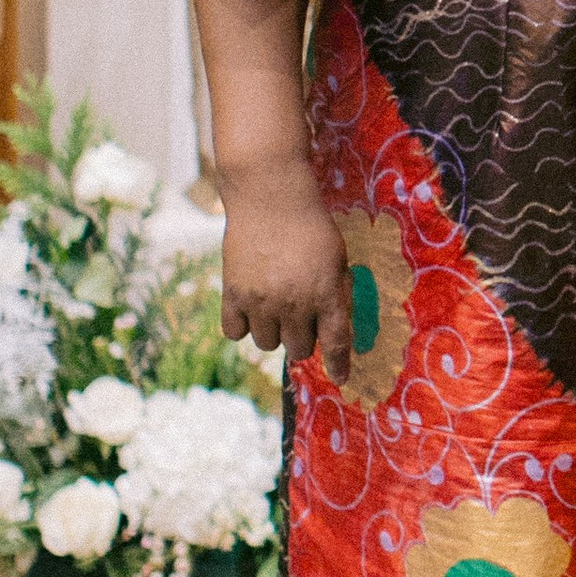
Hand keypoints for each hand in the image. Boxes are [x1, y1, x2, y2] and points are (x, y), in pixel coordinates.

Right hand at [218, 156, 353, 381]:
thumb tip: (333, 328)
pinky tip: (250, 308)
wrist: (270, 198)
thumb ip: (336, 294)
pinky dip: (243, 325)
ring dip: (273, 332)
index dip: (339, 364)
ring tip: (275, 306)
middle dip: (303, 337)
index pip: (335, 342)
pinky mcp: (233, 294)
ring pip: (267, 344)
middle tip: (300, 315)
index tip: (342, 378)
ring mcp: (262, 301)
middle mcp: (295, 304)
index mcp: (327, 294)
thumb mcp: (337, 259)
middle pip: (299, 349)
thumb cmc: (311, 227)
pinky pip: (235, 333)